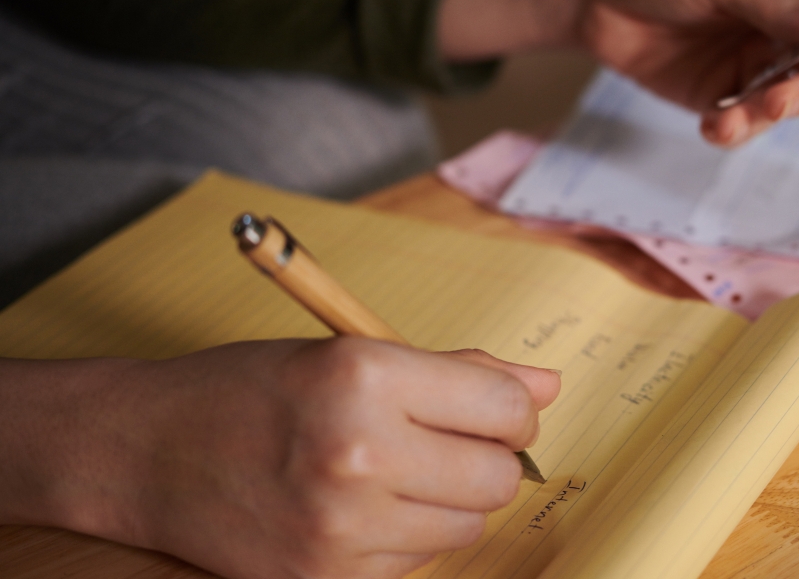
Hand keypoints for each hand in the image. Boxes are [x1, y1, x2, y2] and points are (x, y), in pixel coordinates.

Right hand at [0, 340, 560, 578]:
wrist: (144, 450)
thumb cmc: (249, 389)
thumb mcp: (351, 352)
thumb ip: (457, 370)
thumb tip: (544, 387)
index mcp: (365, 377)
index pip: (506, 411)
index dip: (513, 412)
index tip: (497, 412)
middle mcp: (357, 453)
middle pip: (497, 478)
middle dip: (486, 459)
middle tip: (444, 441)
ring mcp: (339, 527)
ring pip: (466, 526)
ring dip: (448, 501)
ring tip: (394, 472)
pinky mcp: (324, 576)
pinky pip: (418, 562)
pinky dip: (406, 536)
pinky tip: (361, 507)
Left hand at [580, 0, 798, 145]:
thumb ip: (773, 4)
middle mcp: (789, 26)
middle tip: (781, 99)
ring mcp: (758, 64)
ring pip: (794, 103)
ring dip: (771, 115)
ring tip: (735, 115)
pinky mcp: (724, 95)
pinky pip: (746, 124)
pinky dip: (735, 130)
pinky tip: (712, 124)